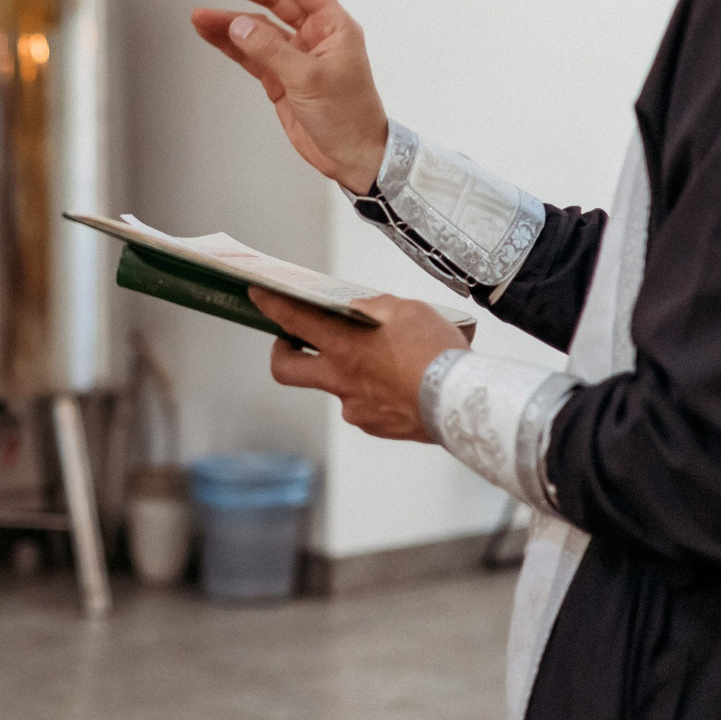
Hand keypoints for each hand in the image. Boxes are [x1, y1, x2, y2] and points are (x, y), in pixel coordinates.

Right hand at [192, 0, 390, 193]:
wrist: (352, 156)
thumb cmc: (348, 115)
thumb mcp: (308, 78)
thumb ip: (270, 49)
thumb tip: (237, 23)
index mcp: (333, 26)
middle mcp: (315, 36)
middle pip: (275, 0)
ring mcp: (296, 57)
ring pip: (257, 28)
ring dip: (230, 20)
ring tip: (200, 15)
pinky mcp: (281, 79)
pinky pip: (251, 55)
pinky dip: (230, 45)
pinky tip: (210, 33)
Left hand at [254, 290, 471, 441]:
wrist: (463, 404)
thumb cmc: (438, 354)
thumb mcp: (409, 311)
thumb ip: (376, 307)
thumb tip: (359, 307)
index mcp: (345, 347)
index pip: (293, 321)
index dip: (271, 305)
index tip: (257, 294)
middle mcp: (340, 381)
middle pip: (286, 369)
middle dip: (282, 351)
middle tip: (296, 339)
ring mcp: (355, 408)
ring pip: (334, 387)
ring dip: (345, 371)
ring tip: (380, 360)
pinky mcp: (374, 425)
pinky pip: (362, 405)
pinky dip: (373, 392)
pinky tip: (399, 383)